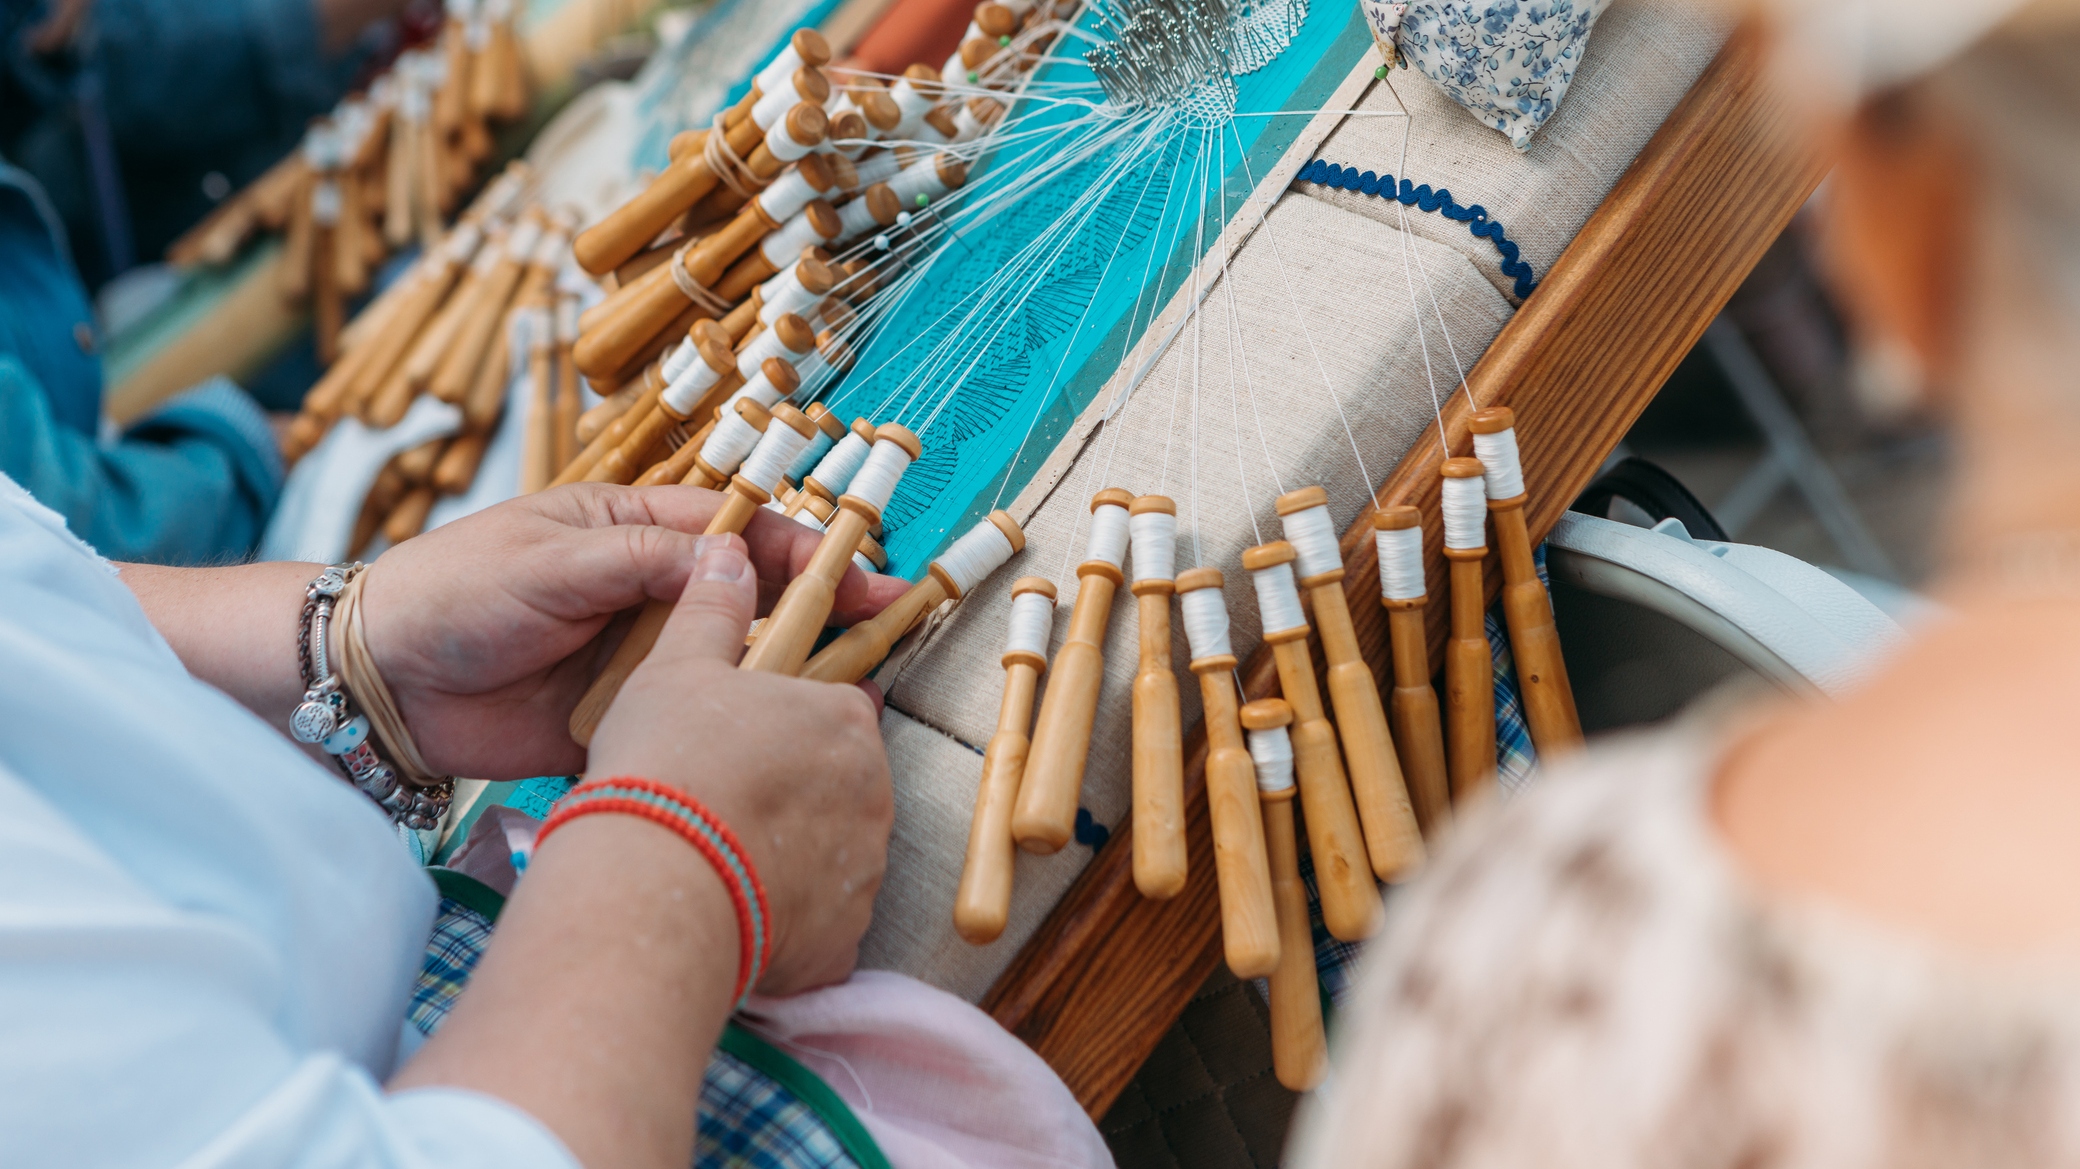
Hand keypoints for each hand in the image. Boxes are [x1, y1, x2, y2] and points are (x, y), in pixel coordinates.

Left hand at [356, 484, 910, 779]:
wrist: (378, 684)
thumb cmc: (452, 594)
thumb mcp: (550, 563)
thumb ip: (643, 562)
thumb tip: (735, 559)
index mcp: (633, 532)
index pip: (741, 534)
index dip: (808, 554)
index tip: (865, 579)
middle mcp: (648, 595)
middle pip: (751, 602)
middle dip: (816, 617)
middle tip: (882, 639)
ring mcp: (639, 662)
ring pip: (729, 668)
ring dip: (779, 682)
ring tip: (842, 702)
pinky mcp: (625, 723)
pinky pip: (689, 725)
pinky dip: (729, 736)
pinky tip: (773, 750)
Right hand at [586, 537, 892, 994]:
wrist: (654, 888)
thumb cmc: (668, 765)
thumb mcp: (677, 667)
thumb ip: (712, 609)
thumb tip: (729, 552)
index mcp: (845, 721)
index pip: (837, 709)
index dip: (789, 722)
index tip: (748, 738)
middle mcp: (875, 795)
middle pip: (840, 785)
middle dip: (793, 792)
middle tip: (722, 801)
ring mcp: (863, 871)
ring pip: (830, 855)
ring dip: (788, 856)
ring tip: (718, 859)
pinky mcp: (842, 940)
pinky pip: (818, 925)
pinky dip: (782, 920)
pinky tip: (729, 910)